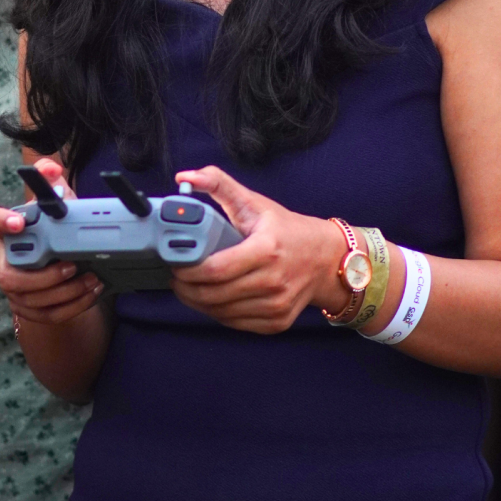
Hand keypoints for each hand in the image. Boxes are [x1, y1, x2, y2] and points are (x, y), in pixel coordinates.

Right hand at [0, 157, 103, 326]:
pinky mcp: (29, 309)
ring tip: (92, 279)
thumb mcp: (58, 205)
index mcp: (7, 232)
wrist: (58, 268)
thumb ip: (54, 183)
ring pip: (31, 300)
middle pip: (9, 277)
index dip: (0, 222)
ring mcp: (14, 290)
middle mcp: (4, 262)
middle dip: (43, 277)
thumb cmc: (55, 232)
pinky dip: (73, 306)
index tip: (19, 222)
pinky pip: (48, 314)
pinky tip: (91, 293)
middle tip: (72, 266)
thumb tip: (52, 169)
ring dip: (65, 293)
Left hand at [168, 166, 345, 332]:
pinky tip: (211, 298)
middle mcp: (274, 281)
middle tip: (175, 276)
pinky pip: (234, 323)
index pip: (215, 269)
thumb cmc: (285, 229)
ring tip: (188, 287)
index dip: (187, 269)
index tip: (174, 262)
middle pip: (213, 294)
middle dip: (185, 287)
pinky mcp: (277, 322)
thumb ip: (218, 184)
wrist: (326, 258)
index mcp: (267, 249)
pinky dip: (216, 312)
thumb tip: (184, 177)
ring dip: (196, 302)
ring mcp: (277, 305)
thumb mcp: (253, 202)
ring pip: (220, 312)